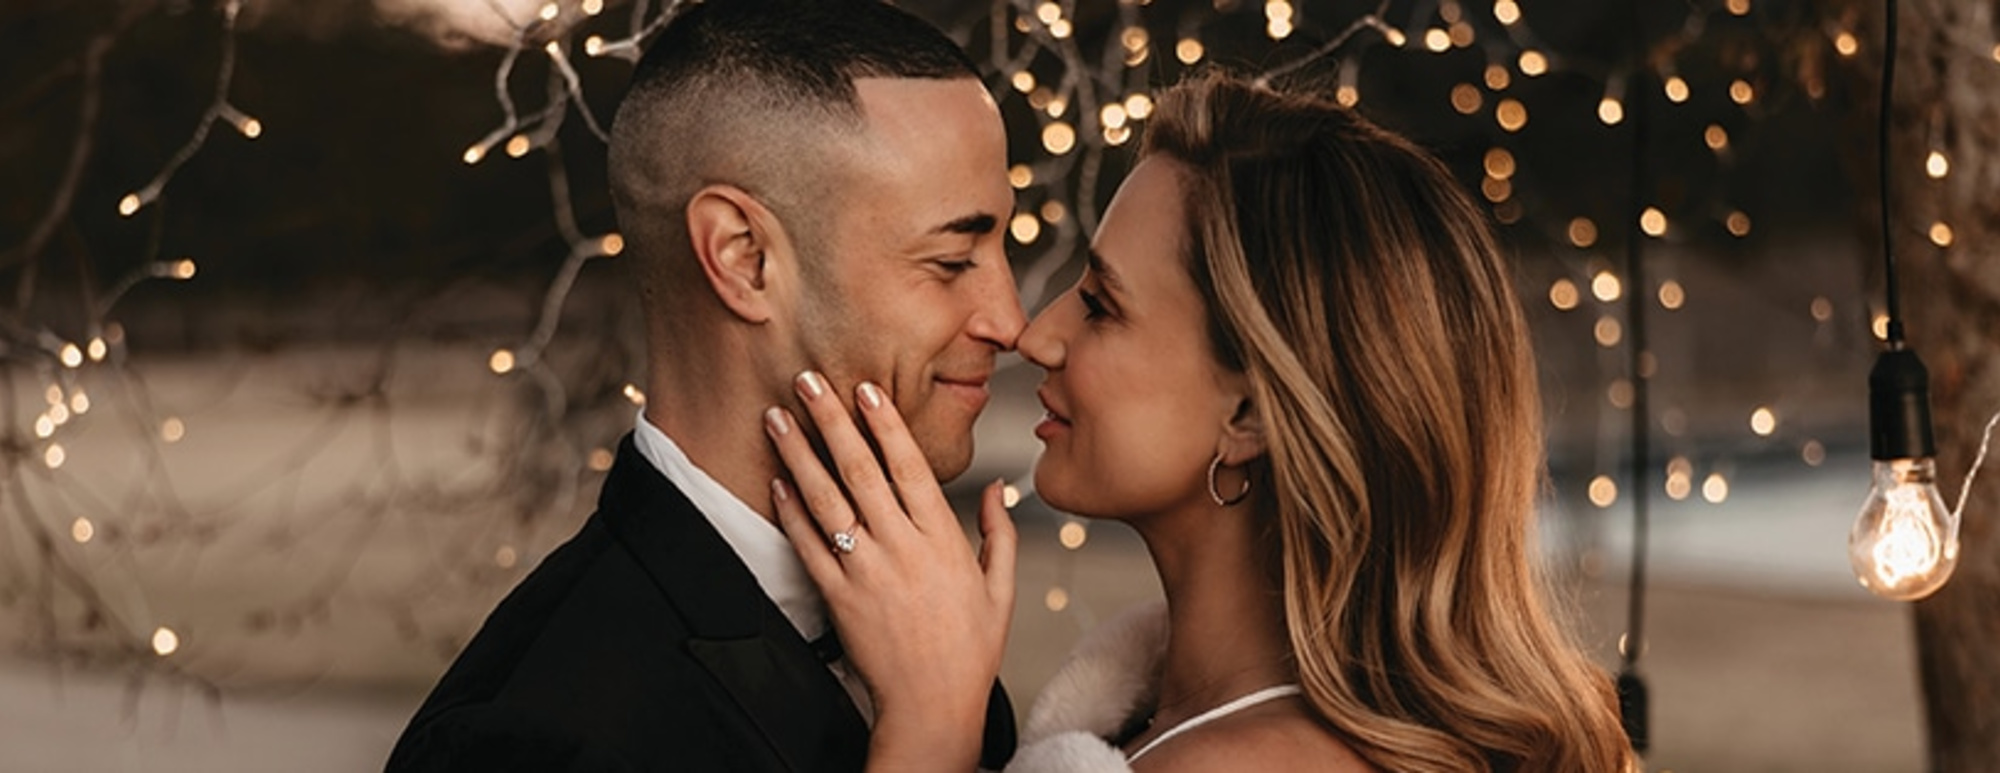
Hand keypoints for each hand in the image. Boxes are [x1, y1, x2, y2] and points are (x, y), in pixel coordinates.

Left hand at [763, 370, 1017, 769]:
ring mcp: (867, 570)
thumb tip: (999, 488)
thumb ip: (998, 532)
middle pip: (860, 469)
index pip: (909, 465)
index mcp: (943, 538)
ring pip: (827, 498)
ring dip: (799, 453)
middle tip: (808, 380)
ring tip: (777, 417)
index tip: (865, 388)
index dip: (884, 423)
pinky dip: (790, 510)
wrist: (934, 706)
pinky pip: (808, 544)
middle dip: (832, 419)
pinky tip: (776, 480)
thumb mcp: (1001, 588)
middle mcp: (902, 547)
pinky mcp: (838, 596)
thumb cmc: (970, 650)